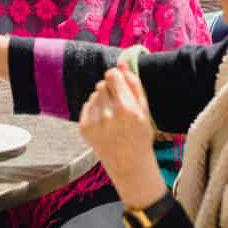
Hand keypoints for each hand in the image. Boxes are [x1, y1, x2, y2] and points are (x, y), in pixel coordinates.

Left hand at [79, 64, 166, 208]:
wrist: (129, 164)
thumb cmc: (140, 135)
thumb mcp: (144, 109)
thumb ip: (134, 83)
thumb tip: (122, 63)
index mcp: (126, 108)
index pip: (111, 75)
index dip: (117, 78)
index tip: (121, 86)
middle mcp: (108, 114)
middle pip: (102, 83)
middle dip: (110, 90)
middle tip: (120, 107)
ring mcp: (94, 122)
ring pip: (94, 94)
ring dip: (102, 100)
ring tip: (112, 117)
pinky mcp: (84, 128)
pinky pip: (87, 105)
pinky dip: (95, 110)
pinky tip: (104, 123)